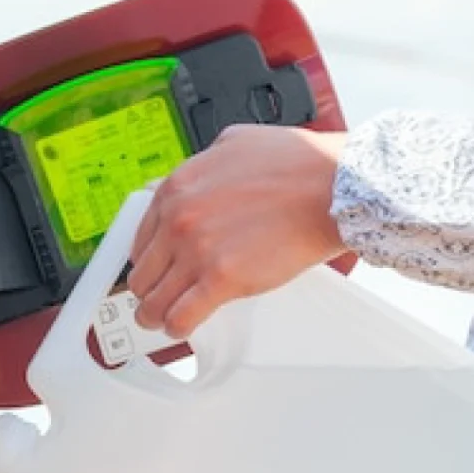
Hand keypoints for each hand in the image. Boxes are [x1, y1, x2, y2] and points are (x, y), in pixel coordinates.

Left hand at [128, 124, 348, 338]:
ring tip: (163, 321)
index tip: (155, 271)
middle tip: (156, 301)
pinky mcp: (221, 280)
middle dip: (148, 291)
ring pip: (154, 301)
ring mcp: (197, 251)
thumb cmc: (297, 165)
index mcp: (177, 188)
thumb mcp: (233, 144)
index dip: (147, 261)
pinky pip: (181, 317)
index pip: (141, 239)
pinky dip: (178, 328)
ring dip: (155, 315)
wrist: (332, 188)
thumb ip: (205, 165)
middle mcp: (179, 219)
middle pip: (142, 274)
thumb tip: (199, 178)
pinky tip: (182, 328)